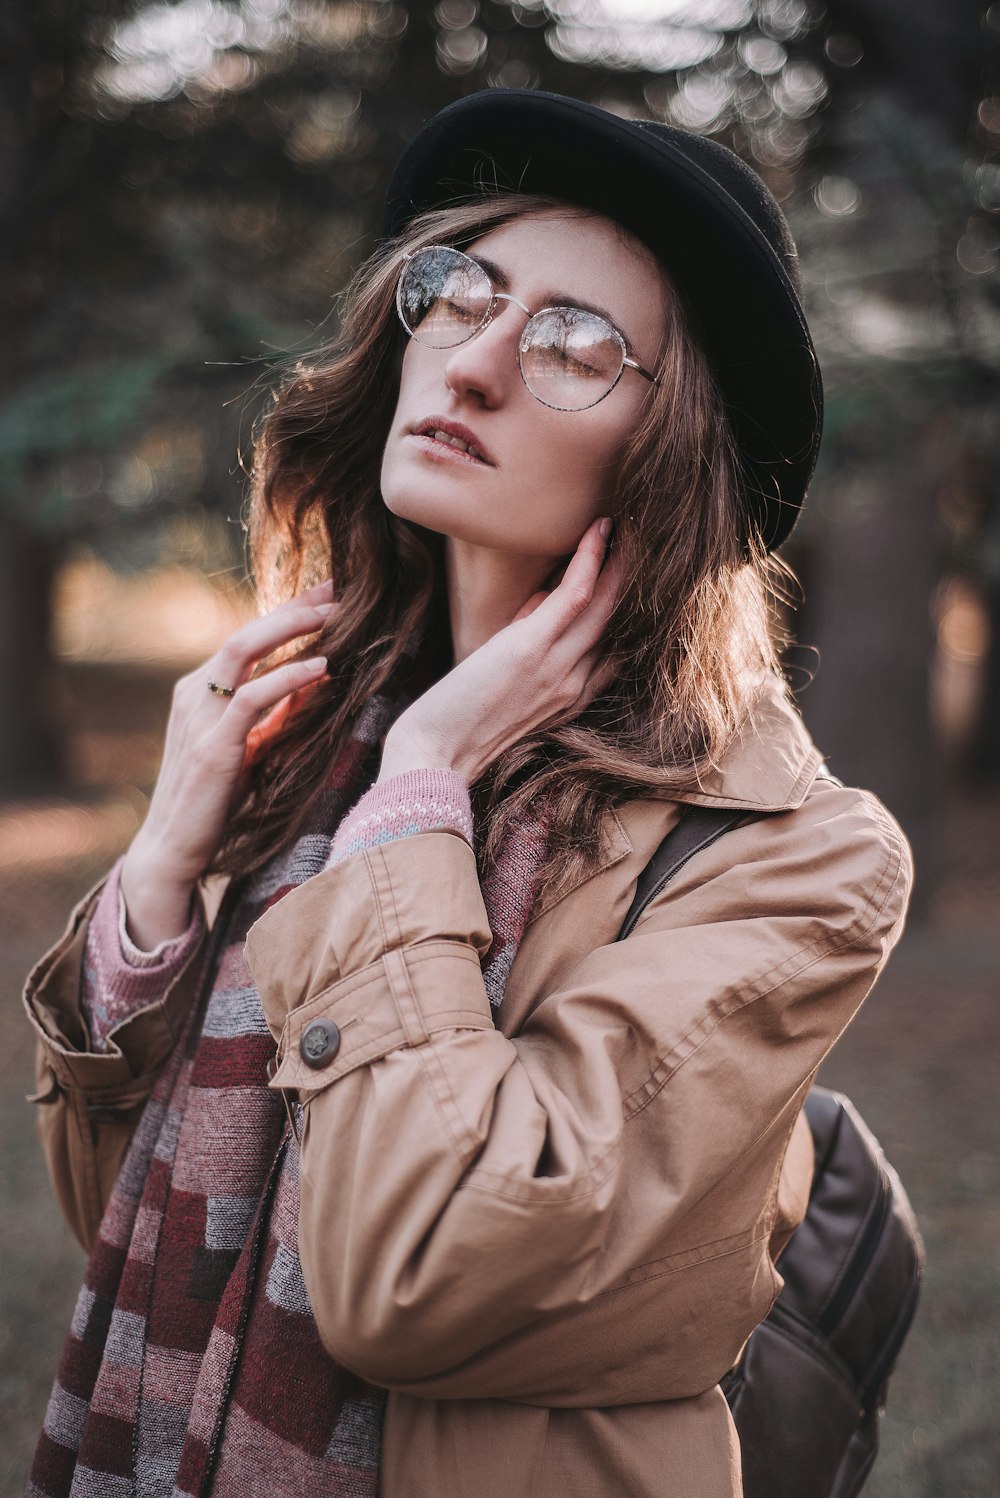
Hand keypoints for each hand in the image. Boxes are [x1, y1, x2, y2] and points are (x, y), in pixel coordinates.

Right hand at [119, 580, 335, 947]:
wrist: (173, 848)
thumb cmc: (214, 801)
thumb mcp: (249, 746)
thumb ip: (274, 712)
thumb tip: (316, 676)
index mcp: (200, 690)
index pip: (248, 638)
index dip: (288, 612)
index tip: (329, 593)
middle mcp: (194, 694)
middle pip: (247, 633)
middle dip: (294, 607)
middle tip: (339, 588)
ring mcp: (199, 717)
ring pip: (243, 651)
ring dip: (292, 628)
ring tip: (336, 614)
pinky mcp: (213, 746)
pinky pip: (251, 697)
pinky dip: (287, 677)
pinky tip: (320, 665)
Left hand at [378, 517, 621, 784]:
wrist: (434, 756)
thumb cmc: (458, 724)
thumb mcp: (506, 684)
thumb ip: (529, 646)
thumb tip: (542, 601)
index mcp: (571, 699)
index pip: (615, 649)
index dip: (625, 611)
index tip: (628, 574)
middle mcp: (574, 685)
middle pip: (617, 622)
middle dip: (631, 579)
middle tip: (641, 539)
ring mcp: (557, 667)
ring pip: (605, 604)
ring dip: (621, 561)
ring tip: (630, 525)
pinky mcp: (531, 648)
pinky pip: (575, 595)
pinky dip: (590, 559)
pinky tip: (599, 529)